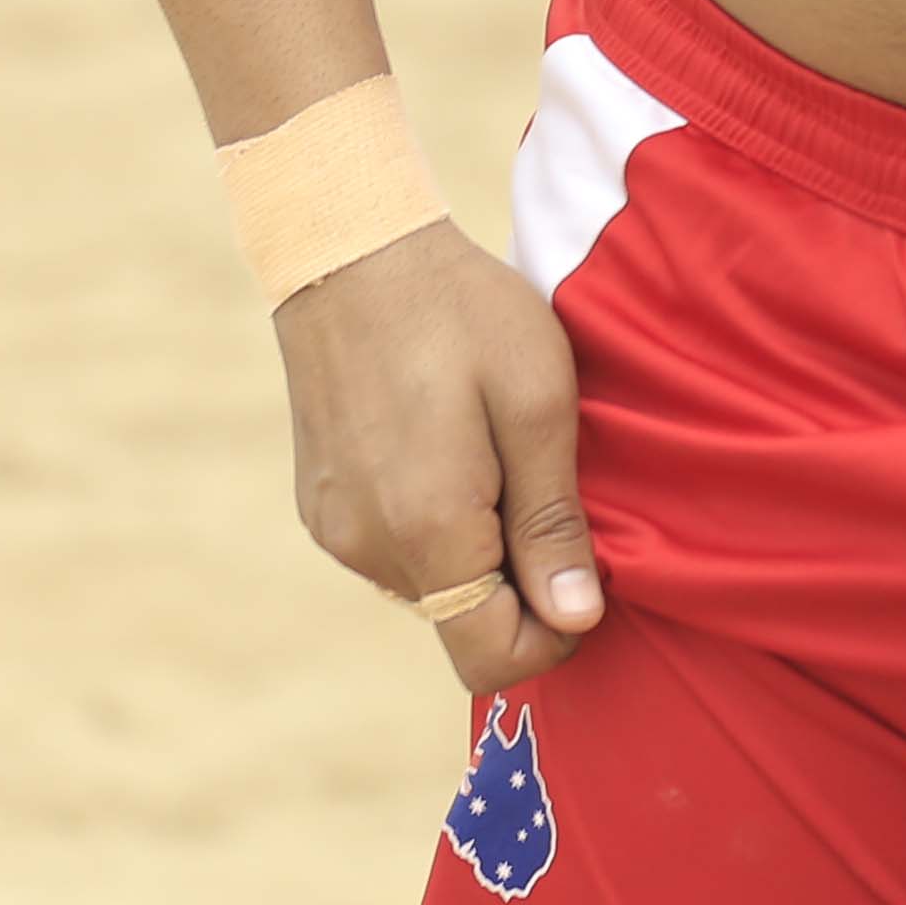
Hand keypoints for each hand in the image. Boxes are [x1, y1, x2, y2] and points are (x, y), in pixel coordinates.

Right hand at [273, 219, 606, 688]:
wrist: (350, 246)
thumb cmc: (463, 311)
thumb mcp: (537, 401)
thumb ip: (552, 520)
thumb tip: (577, 621)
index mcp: (427, 527)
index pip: (490, 659)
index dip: (554, 636)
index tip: (585, 570)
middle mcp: (367, 545)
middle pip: (462, 624)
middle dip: (520, 587)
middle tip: (547, 487)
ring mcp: (334, 527)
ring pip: (431, 588)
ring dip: (478, 551)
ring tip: (497, 453)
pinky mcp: (319, 504)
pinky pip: (394, 550)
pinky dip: (435, 524)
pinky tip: (452, 445)